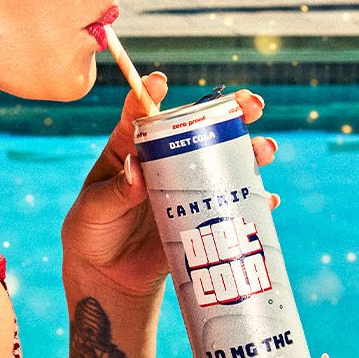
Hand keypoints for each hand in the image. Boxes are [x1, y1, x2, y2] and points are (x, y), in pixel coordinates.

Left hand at [61, 82, 274, 298]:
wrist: (107, 275)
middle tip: (251, 103)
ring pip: (223, 160)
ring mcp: (185, 187)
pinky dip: (253, 200)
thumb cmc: (91, 232)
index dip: (150, 95)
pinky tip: (267, 199)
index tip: (159, 81)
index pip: (141, 115)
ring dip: (250, 151)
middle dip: (229, 112)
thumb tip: (137, 170)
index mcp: (129, 149)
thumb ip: (115, 191)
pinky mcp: (200, 217)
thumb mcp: (94, 210)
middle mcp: (163, 161)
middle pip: (199, 128)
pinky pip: (231, 204)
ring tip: (264, 149)